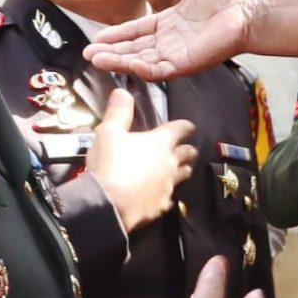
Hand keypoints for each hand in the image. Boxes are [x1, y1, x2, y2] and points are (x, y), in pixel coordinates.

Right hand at [85, 0, 259, 81]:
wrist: (248, 12)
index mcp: (169, 24)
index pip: (136, 32)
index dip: (117, 35)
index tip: (98, 38)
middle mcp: (169, 42)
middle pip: (133, 50)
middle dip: (111, 52)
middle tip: (88, 53)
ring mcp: (176, 55)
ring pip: (140, 61)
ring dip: (118, 61)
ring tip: (97, 60)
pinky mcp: (185, 64)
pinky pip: (158, 70)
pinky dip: (140, 67)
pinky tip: (125, 64)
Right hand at [85, 88, 197, 231]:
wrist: (108, 204)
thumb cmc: (110, 164)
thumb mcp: (108, 133)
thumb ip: (118, 112)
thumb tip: (122, 92)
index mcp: (159, 142)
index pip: (180, 129)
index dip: (185, 126)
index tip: (189, 126)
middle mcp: (170, 163)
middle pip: (187, 153)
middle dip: (188, 149)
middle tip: (188, 149)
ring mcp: (168, 186)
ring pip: (184, 175)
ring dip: (183, 170)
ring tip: (181, 169)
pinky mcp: (162, 206)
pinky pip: (171, 198)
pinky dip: (168, 194)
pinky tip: (163, 195)